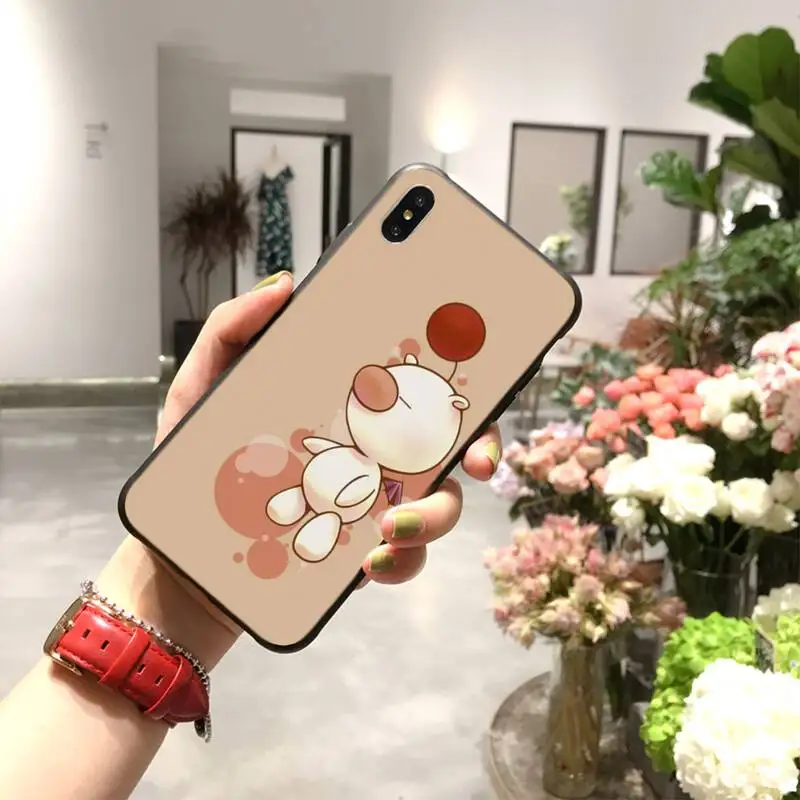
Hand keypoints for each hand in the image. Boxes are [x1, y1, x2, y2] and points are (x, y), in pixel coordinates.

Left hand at [158, 272, 501, 587]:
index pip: (410, 382)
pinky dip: (402, 562)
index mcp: (342, 409)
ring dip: (435, 515)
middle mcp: (369, 453)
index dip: (454, 374)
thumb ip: (230, 331)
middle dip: (482, 445)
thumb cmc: (192, 470)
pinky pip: (406, 558)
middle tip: (477, 461)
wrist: (180, 560)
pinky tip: (370, 562)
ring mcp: (371, 504)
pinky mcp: (361, 554)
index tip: (473, 379)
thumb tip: (285, 285)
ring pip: (439, 503)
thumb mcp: (197, 392)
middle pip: (447, 441)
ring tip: (388, 526)